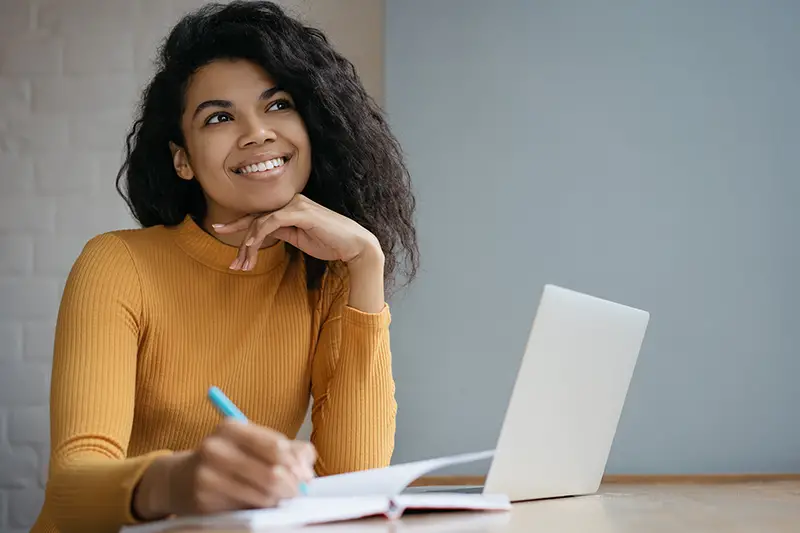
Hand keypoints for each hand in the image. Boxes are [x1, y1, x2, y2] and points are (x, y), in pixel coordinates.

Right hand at [134, 420, 315, 517]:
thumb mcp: (250, 444)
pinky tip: (259, 504)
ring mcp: (207, 474)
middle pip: (271, 470)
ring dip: (277, 498)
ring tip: (278, 498)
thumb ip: (285, 448)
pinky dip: (259, 507)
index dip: (296, 463)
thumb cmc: (226, 460)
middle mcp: (216, 447)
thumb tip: (307, 466)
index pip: (276, 445)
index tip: (306, 475)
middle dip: (291, 485)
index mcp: (231, 427)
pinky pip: (245, 507)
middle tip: (297, 492)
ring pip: (261, 492)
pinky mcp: (203, 499)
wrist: (178, 480)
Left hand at [213, 194, 382, 271]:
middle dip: (239, 240)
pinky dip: (258, 234)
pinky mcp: (300, 212)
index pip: (259, 215)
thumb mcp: (299, 238)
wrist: (354, 245)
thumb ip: (282, 232)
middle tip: (232, 263)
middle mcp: (290, 202)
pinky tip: (250, 246)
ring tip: (242, 265)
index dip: (238, 224)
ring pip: (260, 222)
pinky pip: (271, 221)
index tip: (219, 230)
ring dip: (248, 245)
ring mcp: (295, 205)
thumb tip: (262, 236)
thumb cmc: (330, 243)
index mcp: (290, 207)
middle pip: (255, 219)